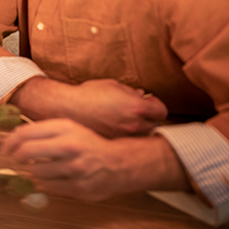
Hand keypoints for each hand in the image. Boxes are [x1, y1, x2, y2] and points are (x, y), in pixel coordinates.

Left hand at [2, 119, 187, 200]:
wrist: (118, 163)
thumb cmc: (87, 143)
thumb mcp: (67, 128)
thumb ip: (42, 130)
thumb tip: (14, 136)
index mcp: (66, 128)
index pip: (26, 133)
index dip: (10, 141)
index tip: (6, 147)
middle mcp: (70, 147)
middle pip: (27, 152)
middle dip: (17, 156)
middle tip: (17, 158)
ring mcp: (75, 169)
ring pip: (37, 172)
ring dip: (35, 170)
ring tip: (44, 166)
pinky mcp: (79, 188)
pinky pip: (49, 187)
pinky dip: (46, 182)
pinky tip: (54, 176)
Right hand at [11, 77, 167, 137]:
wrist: (67, 108)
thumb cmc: (88, 93)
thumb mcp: (112, 85)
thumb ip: (130, 92)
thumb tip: (142, 95)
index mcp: (137, 107)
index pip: (161, 111)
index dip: (155, 106)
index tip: (149, 102)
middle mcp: (134, 124)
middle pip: (154, 125)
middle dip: (148, 118)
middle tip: (137, 112)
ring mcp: (124, 136)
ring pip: (141, 135)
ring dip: (138, 129)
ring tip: (125, 121)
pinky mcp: (113, 143)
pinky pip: (126, 141)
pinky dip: (124, 136)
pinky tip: (115, 128)